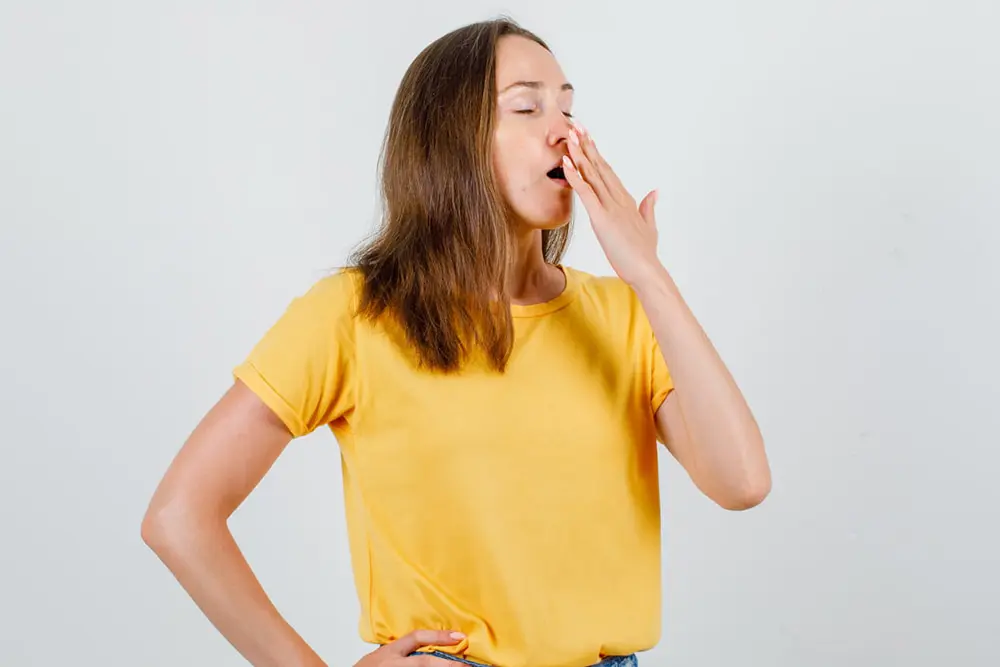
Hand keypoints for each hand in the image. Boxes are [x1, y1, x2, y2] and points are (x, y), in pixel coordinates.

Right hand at [353, 629, 466, 665]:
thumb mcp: (379, 657)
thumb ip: (399, 652)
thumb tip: (428, 648)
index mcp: (389, 653)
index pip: (415, 639)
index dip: (438, 636)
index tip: (460, 637)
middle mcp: (393, 664)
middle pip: (424, 663)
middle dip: (447, 665)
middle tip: (466, 666)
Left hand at [562, 120, 662, 286]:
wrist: (647, 271)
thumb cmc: (644, 254)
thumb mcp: (649, 226)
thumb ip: (649, 207)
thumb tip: (655, 192)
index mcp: (626, 201)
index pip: (608, 172)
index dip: (596, 154)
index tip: (588, 137)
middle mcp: (618, 199)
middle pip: (600, 167)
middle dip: (587, 145)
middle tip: (576, 125)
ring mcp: (611, 207)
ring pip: (593, 175)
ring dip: (580, 154)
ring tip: (570, 135)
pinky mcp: (602, 218)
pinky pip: (586, 193)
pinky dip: (575, 177)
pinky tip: (566, 163)